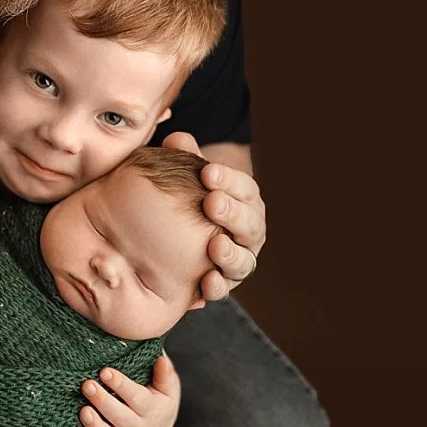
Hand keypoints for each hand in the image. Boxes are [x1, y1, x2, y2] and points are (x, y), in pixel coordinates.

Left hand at [73, 353, 180, 426]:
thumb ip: (164, 373)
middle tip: (87, 385)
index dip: (120, 385)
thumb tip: (161, 359)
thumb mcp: (167, 387)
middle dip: (103, 402)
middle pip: (121, 418)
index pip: (136, 397)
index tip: (105, 371)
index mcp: (152, 410)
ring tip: (82, 411)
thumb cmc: (158, 400)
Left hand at [161, 132, 265, 300]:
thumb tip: (176, 138)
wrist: (180, 234)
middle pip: (249, 223)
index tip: (208, 173)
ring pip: (243, 260)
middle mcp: (248, 232)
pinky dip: (216, 286)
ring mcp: (238, 259)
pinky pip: (223, 288)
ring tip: (215, 245)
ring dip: (230, 254)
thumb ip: (184, 159)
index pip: (245, 189)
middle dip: (232, 213)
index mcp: (244, 202)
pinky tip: (205, 282)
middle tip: (212, 203)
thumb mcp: (187, 178)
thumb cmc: (189, 197)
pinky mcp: (223, 283)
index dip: (230, 181)